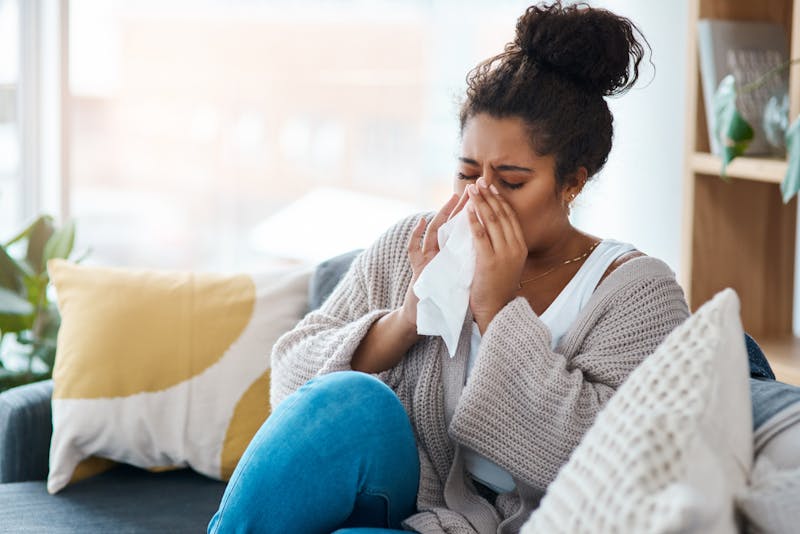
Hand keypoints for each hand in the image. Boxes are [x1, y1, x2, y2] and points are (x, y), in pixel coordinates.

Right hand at [400, 191, 468, 327]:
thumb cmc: (444, 294)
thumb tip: (486, 245)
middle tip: (467, 190)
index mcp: (450, 254)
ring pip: (432, 232)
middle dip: (457, 208)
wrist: (427, 313)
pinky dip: (415, 234)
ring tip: (448, 200)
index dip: (471, 214)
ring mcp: (426, 259)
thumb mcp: (460, 273)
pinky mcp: (417, 269)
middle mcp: (437, 253)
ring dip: (439, 215)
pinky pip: (413, 249)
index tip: (481, 197)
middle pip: (447, 225)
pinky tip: (420, 222)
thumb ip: (467, 258)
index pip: (461, 229)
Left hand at [465, 178, 526, 333]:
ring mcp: (504, 254)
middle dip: (489, 196)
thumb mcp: (507, 264)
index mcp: (521, 247)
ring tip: (472, 189)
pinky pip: (481, 235)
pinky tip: (468, 209)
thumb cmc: (497, 288)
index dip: (499, 200)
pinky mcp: (489, 261)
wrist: (496, 310)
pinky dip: (474, 220)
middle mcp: (515, 247)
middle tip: (479, 182)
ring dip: (481, 202)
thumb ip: (503, 246)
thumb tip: (494, 228)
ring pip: (492, 221)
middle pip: (502, 215)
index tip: (490, 187)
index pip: (510, 217)